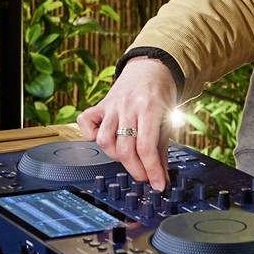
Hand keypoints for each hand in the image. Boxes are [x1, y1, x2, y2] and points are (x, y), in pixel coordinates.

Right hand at [76, 58, 175, 190]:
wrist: (151, 68)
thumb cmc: (160, 94)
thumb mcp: (167, 119)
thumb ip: (162, 149)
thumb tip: (161, 177)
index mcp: (150, 108)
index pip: (146, 147)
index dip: (152, 170)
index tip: (158, 185)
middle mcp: (128, 106)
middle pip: (125, 148)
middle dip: (136, 170)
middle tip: (144, 177)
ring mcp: (112, 105)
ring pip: (104, 139)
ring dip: (115, 156)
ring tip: (127, 158)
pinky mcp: (100, 104)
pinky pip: (85, 122)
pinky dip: (90, 135)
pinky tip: (105, 140)